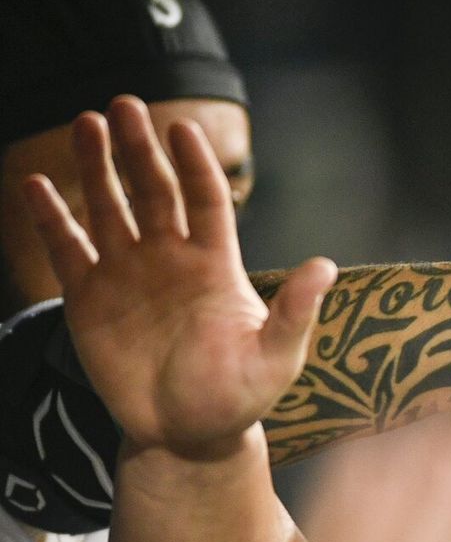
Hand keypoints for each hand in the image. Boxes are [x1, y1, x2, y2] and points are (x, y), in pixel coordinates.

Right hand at [22, 96, 334, 459]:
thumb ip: (295, 312)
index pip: (205, 200)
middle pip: (153, 190)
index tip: (181, 129)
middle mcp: (169, 258)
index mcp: (215, 265)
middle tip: (123, 105)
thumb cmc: (238, 398)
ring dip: (95, 167)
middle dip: (138, 149)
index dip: (195, 164)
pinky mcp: (88, 298)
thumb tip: (325, 266)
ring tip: (85, 123)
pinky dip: (51, 219)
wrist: (187, 437)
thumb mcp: (276, 359)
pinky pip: (67, 249)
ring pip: (108, 207)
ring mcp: (126, 274)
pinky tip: (35, 186)